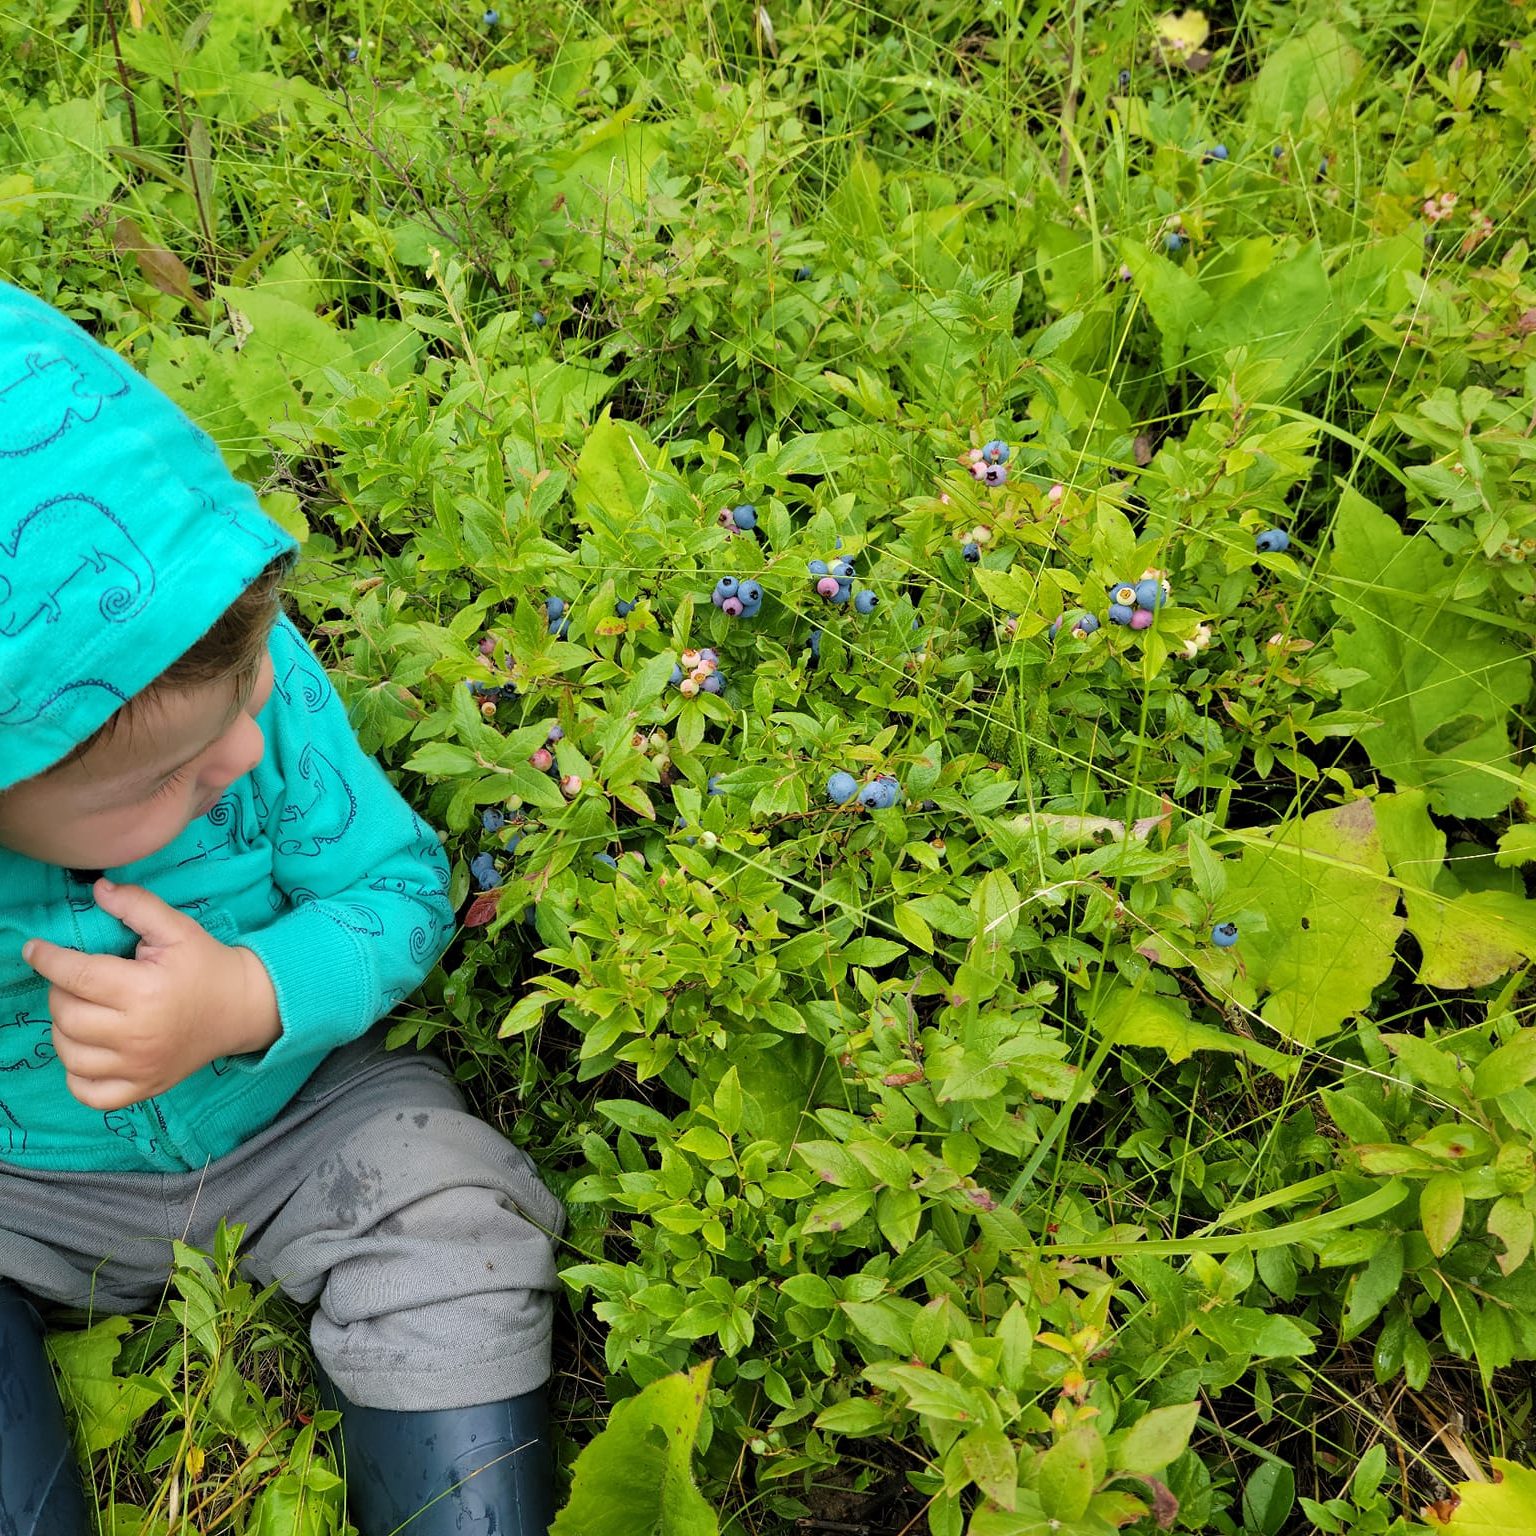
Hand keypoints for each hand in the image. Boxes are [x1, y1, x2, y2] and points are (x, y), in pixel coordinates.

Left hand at [22, 879, 281, 1111]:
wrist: (244, 1008)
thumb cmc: (207, 966)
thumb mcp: (178, 929)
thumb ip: (137, 906)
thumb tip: (98, 889)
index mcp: (144, 991)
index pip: (76, 976)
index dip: (48, 959)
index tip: (35, 949)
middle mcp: (137, 1034)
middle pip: (66, 1015)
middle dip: (59, 992)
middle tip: (75, 980)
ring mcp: (139, 1066)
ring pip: (70, 1054)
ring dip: (63, 1029)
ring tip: (81, 1011)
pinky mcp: (143, 1088)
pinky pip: (88, 1093)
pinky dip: (76, 1075)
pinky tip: (87, 1050)